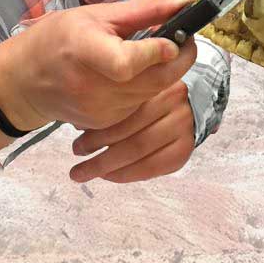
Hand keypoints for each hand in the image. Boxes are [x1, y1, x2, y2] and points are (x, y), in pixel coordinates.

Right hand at [0, 0, 199, 135]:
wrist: (23, 81)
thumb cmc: (58, 38)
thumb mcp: (97, 14)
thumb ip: (147, 10)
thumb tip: (190, 0)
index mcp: (84, 50)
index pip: (127, 63)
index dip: (156, 53)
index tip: (176, 38)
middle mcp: (90, 86)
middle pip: (153, 81)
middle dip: (180, 60)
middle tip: (184, 41)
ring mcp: (98, 110)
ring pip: (153, 93)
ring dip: (164, 73)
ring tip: (156, 53)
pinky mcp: (104, 124)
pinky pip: (140, 105)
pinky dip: (146, 88)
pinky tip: (135, 74)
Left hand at [68, 80, 194, 183]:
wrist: (188, 107)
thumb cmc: (152, 99)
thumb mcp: (135, 92)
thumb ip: (113, 105)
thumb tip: (78, 125)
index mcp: (162, 87)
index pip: (126, 114)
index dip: (98, 131)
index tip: (75, 142)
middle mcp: (177, 109)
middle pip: (132, 136)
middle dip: (99, 151)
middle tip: (75, 156)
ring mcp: (184, 132)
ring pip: (139, 154)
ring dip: (107, 166)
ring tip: (83, 171)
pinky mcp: (184, 152)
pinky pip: (151, 169)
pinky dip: (126, 174)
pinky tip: (108, 175)